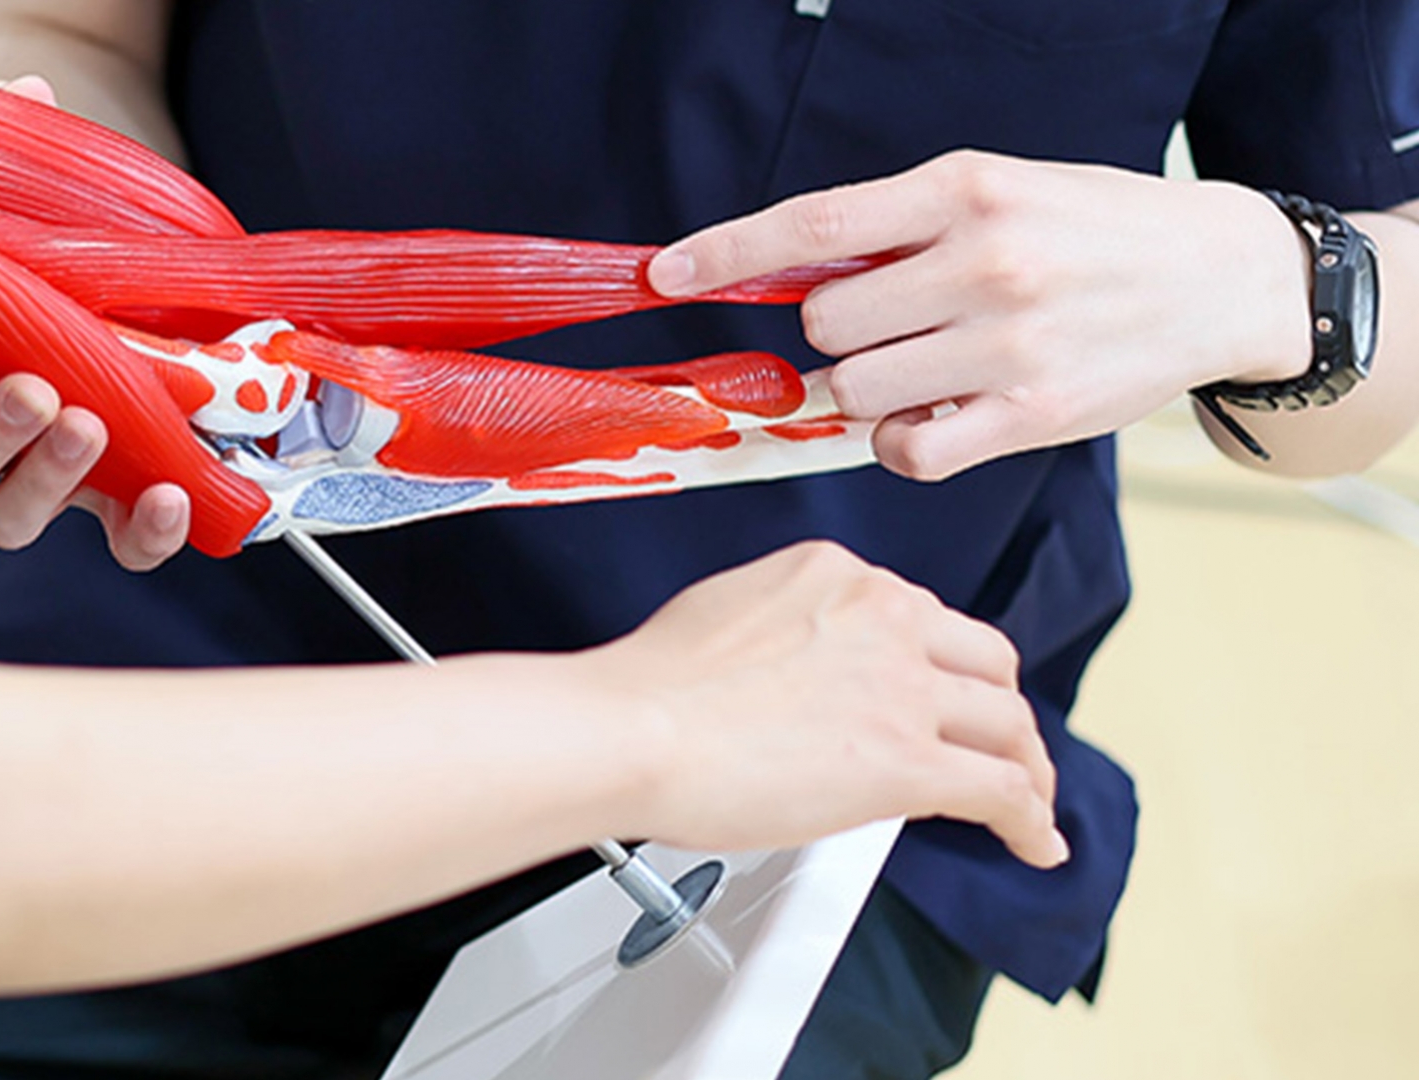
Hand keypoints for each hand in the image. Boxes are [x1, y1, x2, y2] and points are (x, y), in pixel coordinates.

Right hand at [0, 75, 191, 570]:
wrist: (153, 271)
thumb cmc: (62, 234)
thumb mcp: (34, 184)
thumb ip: (12, 144)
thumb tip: (26, 88)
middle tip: (31, 389)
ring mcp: (44, 473)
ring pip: (9, 517)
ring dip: (44, 480)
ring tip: (89, 422)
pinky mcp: (119, 494)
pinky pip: (119, 541)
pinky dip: (143, 533)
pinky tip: (171, 494)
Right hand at [599, 540, 1066, 869]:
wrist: (631, 730)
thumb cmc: (650, 688)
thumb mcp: (727, 610)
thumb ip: (784, 625)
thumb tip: (797, 669)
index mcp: (836, 574)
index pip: (919, 617)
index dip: (937, 666)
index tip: (934, 696)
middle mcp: (883, 616)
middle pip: (985, 660)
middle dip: (998, 707)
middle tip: (999, 745)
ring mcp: (901, 688)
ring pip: (1008, 724)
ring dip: (1028, 767)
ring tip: (1030, 803)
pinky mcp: (907, 762)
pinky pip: (1003, 791)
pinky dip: (1031, 822)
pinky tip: (1036, 844)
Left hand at [649, 150, 1310, 479]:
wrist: (1219, 278)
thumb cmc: (1091, 234)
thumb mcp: (1002, 193)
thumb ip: (904, 231)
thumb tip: (791, 276)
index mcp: (965, 191)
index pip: (815, 222)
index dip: (728, 251)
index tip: (666, 272)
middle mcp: (984, 261)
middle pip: (826, 322)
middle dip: (838, 333)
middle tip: (892, 329)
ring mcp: (1008, 342)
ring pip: (856, 390)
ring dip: (867, 390)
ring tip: (927, 371)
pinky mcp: (1031, 413)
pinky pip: (909, 451)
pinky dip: (904, 444)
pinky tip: (938, 419)